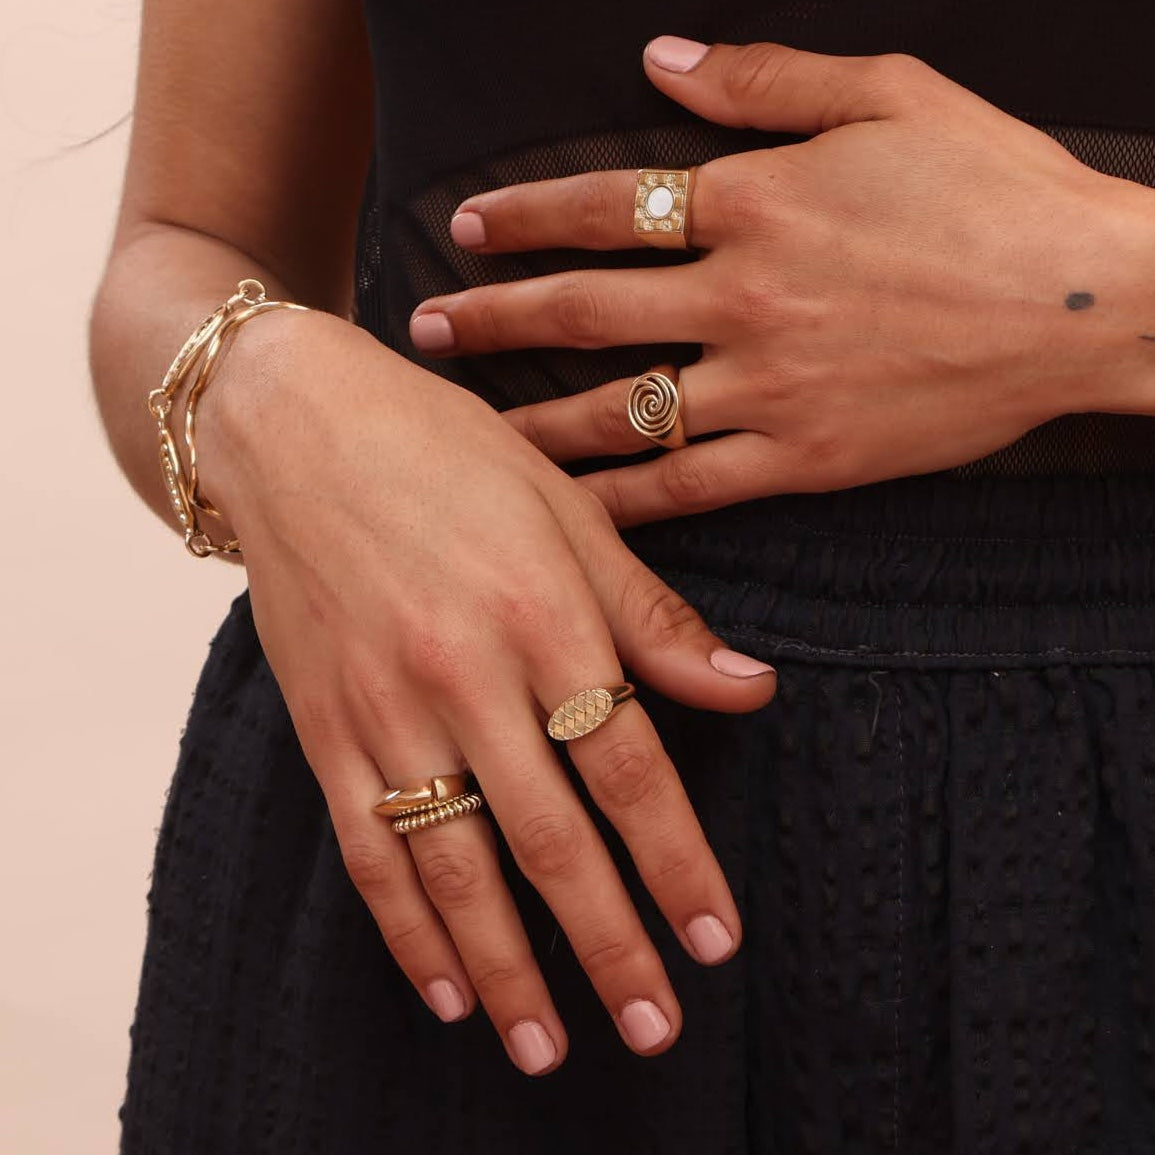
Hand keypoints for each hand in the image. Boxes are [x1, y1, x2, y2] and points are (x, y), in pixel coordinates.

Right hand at [193, 305, 776, 1073]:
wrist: (295, 423)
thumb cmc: (445, 454)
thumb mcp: (565, 510)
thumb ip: (652, 613)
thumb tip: (750, 687)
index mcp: (539, 614)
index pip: (627, 766)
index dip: (676, 860)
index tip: (716, 938)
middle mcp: (462, 674)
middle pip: (549, 838)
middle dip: (608, 943)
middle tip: (656, 1029)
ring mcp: (383, 707)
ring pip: (453, 864)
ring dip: (507, 966)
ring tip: (550, 1048)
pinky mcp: (323, 725)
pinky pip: (366, 846)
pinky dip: (405, 928)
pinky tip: (446, 989)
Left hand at [410, 37, 1154, 525]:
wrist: (1088, 302)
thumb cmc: (998, 190)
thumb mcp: (893, 95)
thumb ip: (766, 81)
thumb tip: (662, 62)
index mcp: (759, 202)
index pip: (605, 207)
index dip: (523, 217)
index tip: (464, 229)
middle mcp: (744, 297)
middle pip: (585, 312)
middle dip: (492, 320)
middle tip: (424, 329)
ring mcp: (768, 387)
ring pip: (619, 411)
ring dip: (533, 419)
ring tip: (469, 430)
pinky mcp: (802, 460)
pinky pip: (687, 487)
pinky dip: (620, 500)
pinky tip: (567, 508)